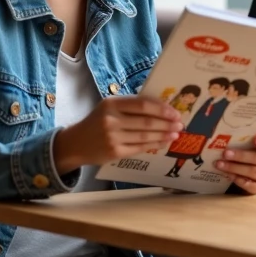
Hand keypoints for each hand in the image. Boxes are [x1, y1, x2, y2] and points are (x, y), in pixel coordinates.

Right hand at [54, 96, 181, 174]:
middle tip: (180, 124)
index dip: (162, 109)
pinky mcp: (115, 152)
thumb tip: (162, 107)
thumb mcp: (109, 107)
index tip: (175, 112)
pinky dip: (155, 144)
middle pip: (147, 121)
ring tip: (176, 133)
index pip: (143, 105)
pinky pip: (140, 148)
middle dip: (167, 123)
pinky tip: (164, 142)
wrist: (75, 143)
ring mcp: (113, 137)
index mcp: (112, 104)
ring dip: (164, 135)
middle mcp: (111, 120)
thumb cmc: (97, 122)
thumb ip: (131, 105)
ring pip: (145, 136)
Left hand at [216, 135, 255, 194]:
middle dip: (242, 156)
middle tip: (225, 153)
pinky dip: (239, 180)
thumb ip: (239, 139)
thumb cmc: (242, 153)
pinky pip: (251, 186)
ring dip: (236, 168)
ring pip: (255, 172)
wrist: (240, 172)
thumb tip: (221, 134)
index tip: (255, 139)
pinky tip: (229, 175)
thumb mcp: (242, 145)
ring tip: (221, 164)